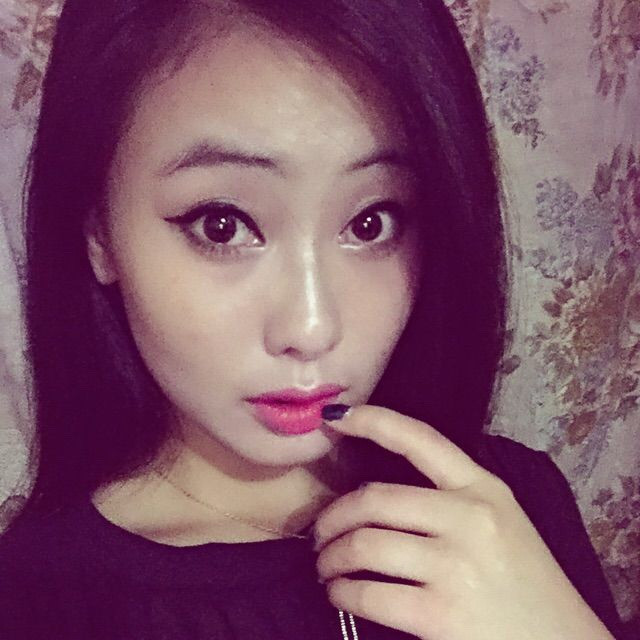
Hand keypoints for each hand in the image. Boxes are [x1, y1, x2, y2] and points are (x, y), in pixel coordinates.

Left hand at [313, 404, 614, 639]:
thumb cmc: (526, 584)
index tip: (335, 415)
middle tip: (320, 534)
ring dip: (331, 556)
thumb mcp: (501, 522)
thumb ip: (451, 500)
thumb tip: (373, 497)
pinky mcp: (442, 613)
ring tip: (326, 566)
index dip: (371, 420)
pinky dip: (343, 593)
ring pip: (363, 545)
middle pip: (373, 499)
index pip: (419, 439)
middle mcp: (470, 517)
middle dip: (333, 517)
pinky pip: (368, 594)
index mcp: (484, 488)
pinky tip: (341, 594)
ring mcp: (456, 564)